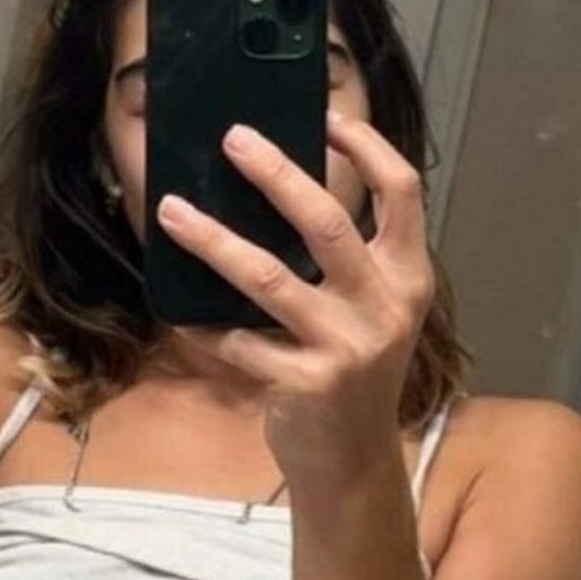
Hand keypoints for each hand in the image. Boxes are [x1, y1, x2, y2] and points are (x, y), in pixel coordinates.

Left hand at [154, 115, 436, 494]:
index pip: (402, 192)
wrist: (352, 462)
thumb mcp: (368, 314)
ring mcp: (347, 346)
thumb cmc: (350, 375)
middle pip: (327, 220)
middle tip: (233, 140)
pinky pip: (240, 341)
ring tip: (172, 212)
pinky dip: (205, 327)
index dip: (367, 148)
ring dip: (213, 240)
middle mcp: (385, 307)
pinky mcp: (306, 382)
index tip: (327, 118)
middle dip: (276, 173)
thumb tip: (277, 192)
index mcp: (408, 278)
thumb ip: (344, 263)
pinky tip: (180, 314)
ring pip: (268, 276)